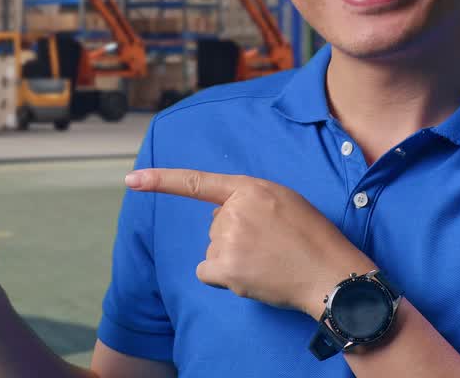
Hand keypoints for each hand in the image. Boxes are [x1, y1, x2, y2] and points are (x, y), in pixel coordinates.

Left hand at [126, 169, 375, 317]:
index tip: (131, 180)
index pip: (197, 182)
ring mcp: (227, 239)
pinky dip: (223, 278)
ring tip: (267, 261)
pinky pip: (207, 272)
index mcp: (250, 188)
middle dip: (234, 236)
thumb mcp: (285, 201)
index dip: (160, 181)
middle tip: (269, 245)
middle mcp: (234, 210)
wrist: (329, 272)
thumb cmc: (312, 238)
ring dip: (233, 259)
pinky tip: (251, 276)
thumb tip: (222, 217)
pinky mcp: (225, 267)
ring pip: (213, 250)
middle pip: (215, 225)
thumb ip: (251, 199)